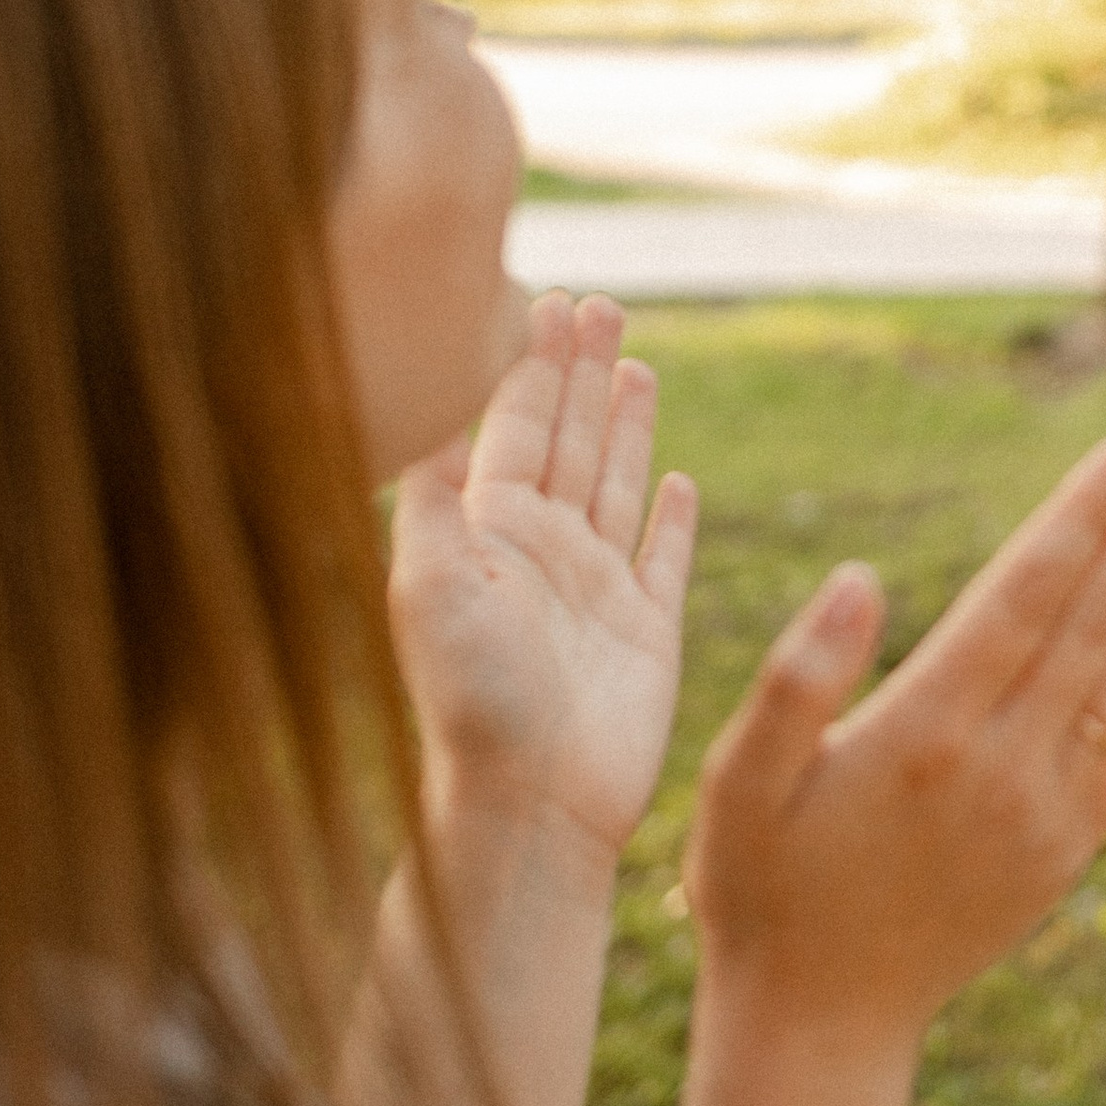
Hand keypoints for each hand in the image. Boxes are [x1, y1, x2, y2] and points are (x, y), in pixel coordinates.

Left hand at [390, 292, 697, 873]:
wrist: (531, 804)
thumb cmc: (471, 699)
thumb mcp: (431, 585)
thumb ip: (433, 497)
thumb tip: (428, 413)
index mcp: (491, 533)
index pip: (515, 428)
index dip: (531, 366)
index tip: (545, 302)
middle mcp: (544, 553)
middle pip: (569, 440)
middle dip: (582, 373)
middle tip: (600, 305)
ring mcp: (598, 591)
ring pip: (617, 484)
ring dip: (625, 425)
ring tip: (636, 364)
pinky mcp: (647, 632)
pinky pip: (663, 559)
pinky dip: (669, 518)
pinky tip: (676, 478)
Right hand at [683, 427, 1105, 1041]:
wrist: (820, 1026)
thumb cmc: (760, 890)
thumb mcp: (738, 782)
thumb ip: (797, 677)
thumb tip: (860, 576)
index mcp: (925, 729)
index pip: (1027, 593)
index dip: (1086, 513)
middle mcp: (1003, 765)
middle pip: (1099, 616)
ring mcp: (1047, 813)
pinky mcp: (1066, 851)